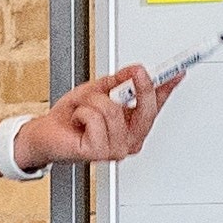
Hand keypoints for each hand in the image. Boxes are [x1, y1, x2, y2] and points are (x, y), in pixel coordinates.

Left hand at [18, 70, 171, 170]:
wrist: (45, 136)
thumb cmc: (70, 118)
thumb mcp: (98, 91)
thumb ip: (119, 82)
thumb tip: (136, 71)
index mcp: (132, 126)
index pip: (156, 104)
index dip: (167, 86)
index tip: (178, 70)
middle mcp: (129, 140)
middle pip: (147, 109)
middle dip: (141, 86)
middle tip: (136, 71)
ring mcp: (116, 149)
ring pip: (114, 109)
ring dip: (94, 101)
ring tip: (85, 109)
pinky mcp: (98, 152)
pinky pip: (95, 117)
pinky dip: (82, 111)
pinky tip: (78, 120)